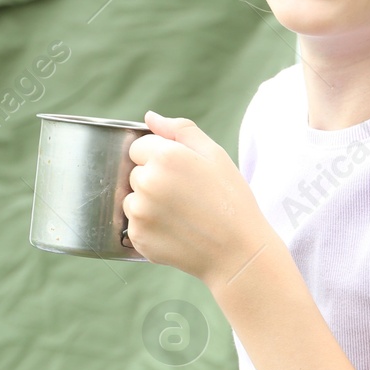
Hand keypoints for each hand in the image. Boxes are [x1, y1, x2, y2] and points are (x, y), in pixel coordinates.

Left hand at [124, 110, 275, 288]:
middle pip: (135, 173)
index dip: (159, 157)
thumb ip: (180, 130)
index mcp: (165, 156)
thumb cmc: (231, 200)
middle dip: (153, 179)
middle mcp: (147, 182)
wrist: (237, 251)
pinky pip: (134, 224)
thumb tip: (150, 117)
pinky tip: (175, 230)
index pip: (139, 147)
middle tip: (185, 196)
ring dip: (148, 203)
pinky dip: (149, 226)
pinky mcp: (137, 237)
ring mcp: (140, 212)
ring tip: (180, 214)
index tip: (181, 173)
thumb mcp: (215, 155)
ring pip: (132, 199)